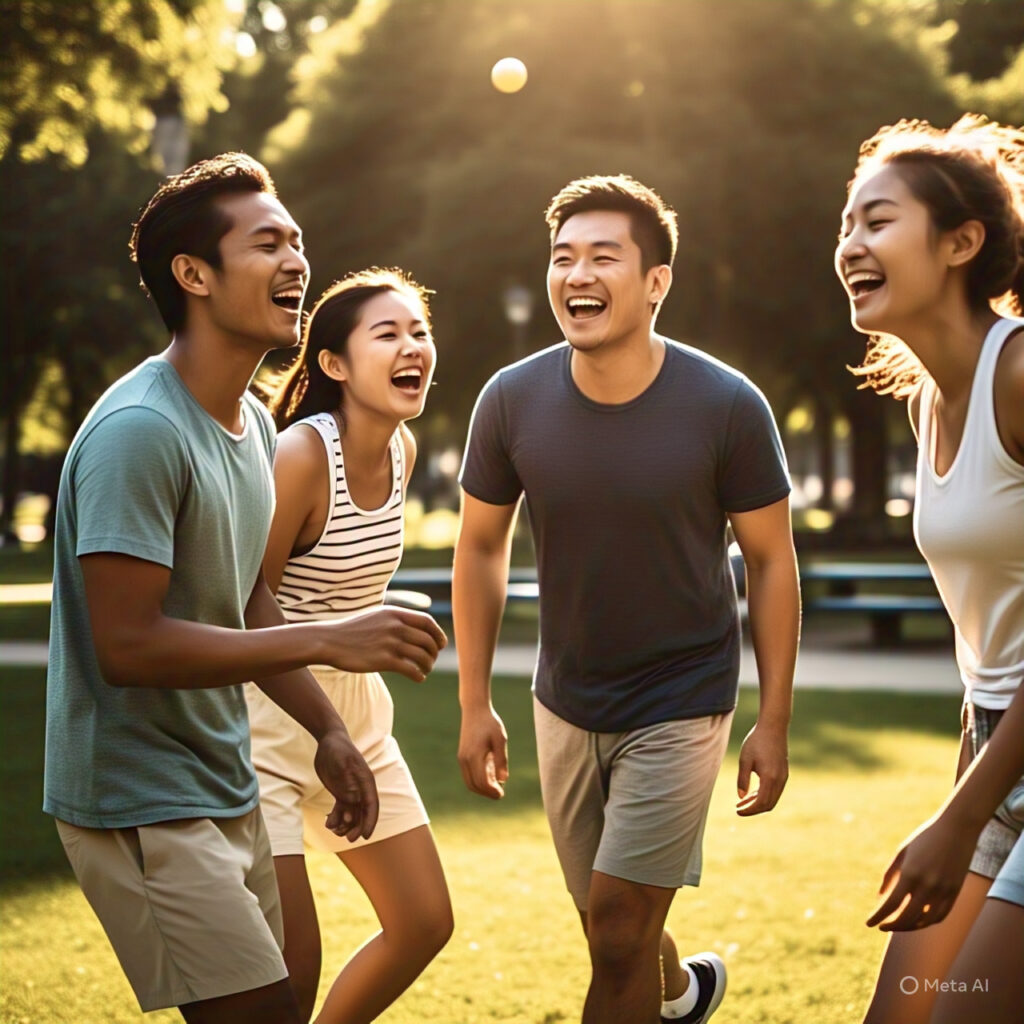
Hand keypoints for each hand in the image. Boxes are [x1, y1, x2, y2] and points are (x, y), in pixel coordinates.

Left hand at [314, 728, 379, 841]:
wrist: (329, 741)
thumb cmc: (337, 749)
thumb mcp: (340, 761)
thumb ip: (347, 779)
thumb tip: (353, 799)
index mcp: (365, 781)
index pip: (372, 805)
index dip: (370, 821)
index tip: (365, 836)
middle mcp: (361, 788)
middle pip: (363, 813)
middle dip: (358, 827)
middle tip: (350, 840)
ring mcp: (351, 791)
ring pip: (353, 814)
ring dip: (346, 825)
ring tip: (334, 830)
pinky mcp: (342, 792)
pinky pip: (342, 810)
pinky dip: (337, 819)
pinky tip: (328, 824)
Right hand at [323, 606, 446, 681]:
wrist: (330, 641)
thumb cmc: (354, 630)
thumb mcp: (377, 617)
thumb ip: (397, 619)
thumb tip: (418, 628)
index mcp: (395, 614)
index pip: (427, 622)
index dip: (438, 634)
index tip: (441, 644)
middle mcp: (395, 626)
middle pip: (428, 641)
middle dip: (434, 653)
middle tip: (431, 661)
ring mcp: (389, 643)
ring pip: (422, 656)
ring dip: (428, 665)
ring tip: (425, 670)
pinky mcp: (383, 660)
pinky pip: (411, 669)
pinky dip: (419, 675)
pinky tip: (419, 677)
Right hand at [458, 705, 508, 798]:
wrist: (475, 710)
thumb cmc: (490, 723)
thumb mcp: (500, 739)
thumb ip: (501, 760)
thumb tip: (503, 780)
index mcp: (474, 755)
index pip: (482, 782)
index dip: (492, 791)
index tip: (502, 794)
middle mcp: (465, 759)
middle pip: (474, 785)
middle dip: (486, 793)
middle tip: (499, 794)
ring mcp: (461, 758)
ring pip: (469, 782)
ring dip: (481, 788)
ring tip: (495, 787)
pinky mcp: (461, 756)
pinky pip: (467, 775)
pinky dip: (477, 780)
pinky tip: (489, 776)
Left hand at [736, 721, 788, 814]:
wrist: (773, 727)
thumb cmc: (756, 741)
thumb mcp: (745, 759)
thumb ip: (743, 780)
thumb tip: (741, 797)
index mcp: (769, 778)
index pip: (761, 803)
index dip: (749, 810)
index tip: (737, 811)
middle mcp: (779, 780)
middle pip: (768, 804)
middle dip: (753, 809)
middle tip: (738, 808)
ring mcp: (783, 777)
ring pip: (772, 799)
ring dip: (758, 803)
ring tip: (742, 801)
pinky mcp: (784, 773)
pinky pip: (775, 791)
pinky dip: (764, 795)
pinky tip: (751, 792)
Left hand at [866, 815, 978, 930]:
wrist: (957, 829)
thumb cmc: (925, 837)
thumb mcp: (903, 852)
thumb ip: (890, 875)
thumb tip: (880, 898)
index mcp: (911, 873)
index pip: (891, 903)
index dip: (879, 916)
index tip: (869, 923)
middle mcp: (928, 885)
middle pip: (907, 916)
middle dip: (892, 925)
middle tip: (881, 926)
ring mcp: (944, 891)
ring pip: (925, 920)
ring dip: (910, 927)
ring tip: (898, 925)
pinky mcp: (956, 892)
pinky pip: (941, 915)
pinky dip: (927, 922)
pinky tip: (917, 921)